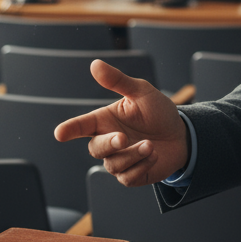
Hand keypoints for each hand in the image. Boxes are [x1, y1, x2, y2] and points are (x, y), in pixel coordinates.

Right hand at [53, 59, 188, 185]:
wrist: (181, 134)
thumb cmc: (158, 111)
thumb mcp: (141, 91)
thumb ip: (118, 80)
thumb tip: (95, 64)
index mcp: (106, 120)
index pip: (82, 125)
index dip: (70, 129)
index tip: (60, 133)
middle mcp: (108, 140)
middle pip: (95, 149)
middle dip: (108, 144)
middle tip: (123, 138)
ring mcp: (119, 160)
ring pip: (113, 165)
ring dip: (133, 155)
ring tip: (150, 145)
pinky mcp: (131, 175)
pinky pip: (127, 177)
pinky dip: (142, 166)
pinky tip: (154, 155)